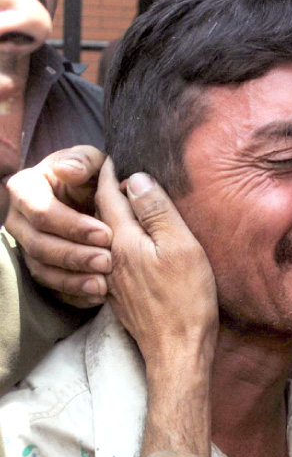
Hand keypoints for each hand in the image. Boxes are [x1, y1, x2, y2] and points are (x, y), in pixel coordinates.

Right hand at [5, 145, 110, 305]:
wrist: (91, 197)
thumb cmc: (90, 174)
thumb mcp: (89, 160)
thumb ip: (81, 161)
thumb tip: (67, 170)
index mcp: (26, 189)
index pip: (41, 212)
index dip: (72, 225)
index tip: (106, 234)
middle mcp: (19, 220)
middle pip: (39, 245)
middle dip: (75, 255)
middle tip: (107, 261)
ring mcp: (27, 247)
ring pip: (42, 270)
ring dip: (73, 279)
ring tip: (103, 284)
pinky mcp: (41, 268)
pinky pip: (51, 289)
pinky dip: (73, 294)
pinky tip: (96, 296)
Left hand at [94, 158, 217, 367]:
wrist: (177, 349)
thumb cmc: (186, 297)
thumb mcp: (180, 246)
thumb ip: (157, 211)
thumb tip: (136, 179)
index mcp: (123, 241)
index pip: (107, 196)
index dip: (110, 174)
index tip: (113, 157)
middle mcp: (109, 257)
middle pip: (101, 215)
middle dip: (105, 192)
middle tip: (116, 173)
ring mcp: (112, 278)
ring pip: (105, 236)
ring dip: (110, 216)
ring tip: (122, 201)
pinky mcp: (120, 294)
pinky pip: (112, 256)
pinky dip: (116, 239)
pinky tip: (130, 241)